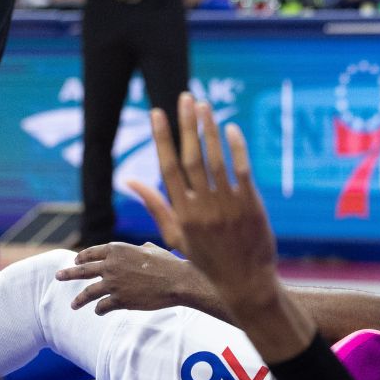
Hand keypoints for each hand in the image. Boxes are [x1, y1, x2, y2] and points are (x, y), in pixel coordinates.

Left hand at [56, 242, 202, 314]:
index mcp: (117, 249)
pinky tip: (99, 312)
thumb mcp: (152, 249)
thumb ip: (141, 249)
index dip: (82, 257)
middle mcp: (111, 265)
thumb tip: (141, 248)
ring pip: (88, 292)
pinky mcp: (119, 300)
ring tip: (73, 305)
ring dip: (79, 299)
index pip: (92, 253)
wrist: (177, 281)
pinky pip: (102, 306)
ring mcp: (113, 284)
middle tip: (58, 276)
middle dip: (68, 274)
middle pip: (82, 270)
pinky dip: (99, 310)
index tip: (76, 261)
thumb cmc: (168, 263)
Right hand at [128, 93, 278, 312]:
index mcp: (182, 213)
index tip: (157, 112)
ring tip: (205, 105)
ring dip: (209, 130)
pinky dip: (237, 147)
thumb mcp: (175, 235)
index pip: (168, 168)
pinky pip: (242, 169)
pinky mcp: (251, 205)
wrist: (245, 282)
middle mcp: (203, 207)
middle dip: (187, 125)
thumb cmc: (206, 260)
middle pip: (191, 158)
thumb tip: (128, 180)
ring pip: (217, 159)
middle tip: (185, 97)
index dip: (162, 138)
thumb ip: (154, 205)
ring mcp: (228, 205)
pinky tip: (230, 128)